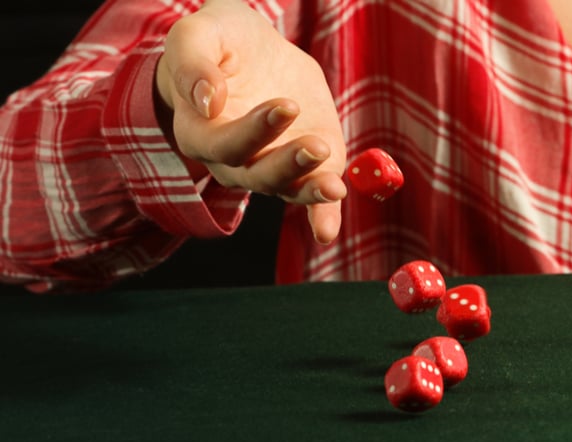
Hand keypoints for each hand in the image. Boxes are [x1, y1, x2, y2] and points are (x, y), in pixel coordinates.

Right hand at [155, 0, 346, 243]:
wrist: (251, 50)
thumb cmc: (218, 42)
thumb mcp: (198, 34)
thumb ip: (192, 64)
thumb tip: (207, 100)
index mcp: (201, 133)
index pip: (224, 144)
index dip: (254, 131)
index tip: (286, 105)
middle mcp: (234, 161)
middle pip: (257, 176)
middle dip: (288, 163)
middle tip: (316, 145)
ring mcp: (272, 167)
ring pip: (287, 190)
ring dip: (311, 193)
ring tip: (333, 186)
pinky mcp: (307, 167)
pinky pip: (313, 201)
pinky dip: (322, 217)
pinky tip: (327, 231)